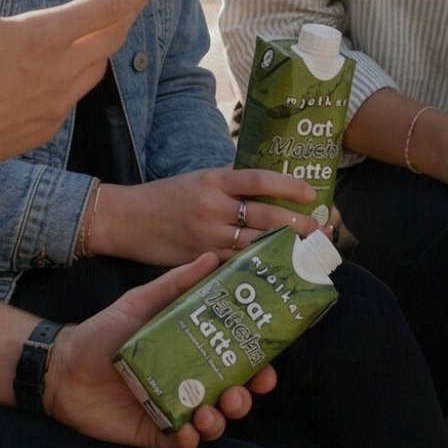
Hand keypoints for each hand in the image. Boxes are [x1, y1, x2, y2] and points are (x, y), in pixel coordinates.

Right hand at [0, 0, 165, 183]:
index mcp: (43, 38)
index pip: (106, 7)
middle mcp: (59, 73)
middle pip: (110, 39)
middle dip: (125, 16)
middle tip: (130, 0)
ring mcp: (54, 105)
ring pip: (96, 69)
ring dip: (103, 46)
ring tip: (98, 30)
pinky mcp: (45, 129)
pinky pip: (73, 96)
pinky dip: (76, 76)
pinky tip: (57, 70)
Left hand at [41, 257, 275, 447]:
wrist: (61, 366)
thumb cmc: (102, 332)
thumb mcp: (140, 302)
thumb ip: (176, 283)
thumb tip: (214, 257)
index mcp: (192, 353)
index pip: (235, 362)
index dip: (257, 367)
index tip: (268, 366)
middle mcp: (188, 383)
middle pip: (231, 396)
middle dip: (244, 398)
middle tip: (240, 392)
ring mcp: (172, 410)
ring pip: (211, 423)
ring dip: (220, 422)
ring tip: (210, 411)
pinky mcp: (153, 432)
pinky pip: (181, 445)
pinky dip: (190, 442)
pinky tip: (188, 431)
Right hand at [87, 168, 321, 264]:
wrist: (126, 219)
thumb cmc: (165, 196)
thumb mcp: (197, 178)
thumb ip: (229, 181)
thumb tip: (266, 183)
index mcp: (213, 180)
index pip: (257, 179)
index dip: (286, 184)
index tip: (310, 192)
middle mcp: (212, 207)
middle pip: (264, 216)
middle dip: (297, 224)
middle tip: (321, 229)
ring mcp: (207, 236)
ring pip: (256, 244)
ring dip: (285, 248)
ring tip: (308, 251)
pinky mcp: (201, 259)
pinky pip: (237, 263)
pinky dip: (258, 265)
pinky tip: (277, 269)